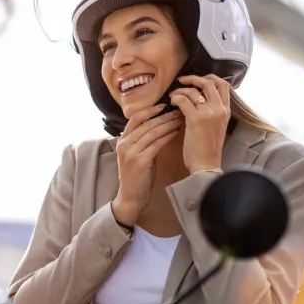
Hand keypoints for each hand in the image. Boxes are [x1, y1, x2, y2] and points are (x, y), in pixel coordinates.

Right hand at [112, 104, 183, 224]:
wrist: (131, 197)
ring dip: (168, 124)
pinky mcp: (140, 161)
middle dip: (164, 115)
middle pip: (146, 123)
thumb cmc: (137, 177)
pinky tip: (176, 132)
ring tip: (180, 118)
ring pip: (152, 132)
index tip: (164, 105)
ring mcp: (131, 152)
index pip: (135, 118)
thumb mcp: (136, 155)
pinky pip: (156, 144)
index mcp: (122, 140)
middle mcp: (124, 144)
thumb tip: (158, 126)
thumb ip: (142, 141)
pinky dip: (167, 136)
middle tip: (178, 109)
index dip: (150, 110)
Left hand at [169, 74, 230, 173]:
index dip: (209, 78)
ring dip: (181, 90)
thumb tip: (198, 99)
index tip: (197, 81)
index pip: (223, 85)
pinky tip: (172, 103)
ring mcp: (209, 113)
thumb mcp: (216, 127)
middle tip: (182, 81)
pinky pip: (183, 100)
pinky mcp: (196, 119)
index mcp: (226, 111)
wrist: (206, 165)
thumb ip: (211, 112)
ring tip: (173, 95)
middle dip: (194, 78)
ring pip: (194, 90)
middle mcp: (220, 109)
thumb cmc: (207, 149)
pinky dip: (176, 98)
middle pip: (210, 82)